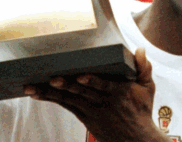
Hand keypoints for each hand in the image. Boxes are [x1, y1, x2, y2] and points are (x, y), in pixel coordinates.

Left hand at [25, 48, 168, 141]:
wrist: (135, 139)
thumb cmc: (141, 110)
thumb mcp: (148, 88)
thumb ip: (144, 68)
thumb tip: (139, 49)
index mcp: (119, 91)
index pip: (104, 85)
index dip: (92, 81)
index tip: (81, 76)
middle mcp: (102, 101)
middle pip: (81, 92)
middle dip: (66, 85)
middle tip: (52, 78)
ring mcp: (91, 109)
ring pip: (69, 99)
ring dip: (51, 92)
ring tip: (34, 87)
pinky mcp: (84, 115)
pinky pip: (65, 105)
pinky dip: (51, 98)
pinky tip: (37, 93)